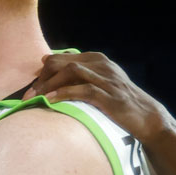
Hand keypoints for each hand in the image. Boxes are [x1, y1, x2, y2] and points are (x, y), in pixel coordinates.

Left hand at [23, 50, 167, 143]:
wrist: (146, 116)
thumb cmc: (118, 101)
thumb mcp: (99, 81)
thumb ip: (78, 73)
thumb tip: (48, 61)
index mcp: (97, 59)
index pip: (62, 58)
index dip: (44, 71)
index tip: (33, 86)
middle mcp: (102, 65)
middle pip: (64, 63)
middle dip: (43, 77)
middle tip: (29, 94)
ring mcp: (107, 79)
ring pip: (71, 72)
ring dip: (50, 84)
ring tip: (35, 97)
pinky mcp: (110, 95)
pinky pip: (83, 90)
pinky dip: (64, 94)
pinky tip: (51, 101)